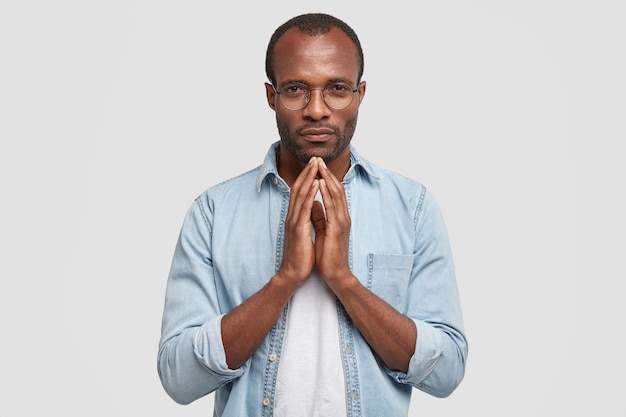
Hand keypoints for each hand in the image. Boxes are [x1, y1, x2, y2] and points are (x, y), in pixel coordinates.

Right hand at [276, 157, 320, 287]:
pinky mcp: (298, 229)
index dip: (307, 177)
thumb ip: (310, 217)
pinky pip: (304, 208)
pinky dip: (310, 194)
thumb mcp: (306, 232)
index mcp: (295, 217)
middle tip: (314, 158)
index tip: (315, 165)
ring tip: (316, 165)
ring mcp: (294, 221)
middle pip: (299, 188)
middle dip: (307, 172)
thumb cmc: (302, 255)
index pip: (300, 192)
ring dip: (308, 178)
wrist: (294, 273)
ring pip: (300, 194)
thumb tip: (316, 204)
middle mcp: (292, 216)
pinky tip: (315, 184)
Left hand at [312, 158, 352, 286]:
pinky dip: (326, 193)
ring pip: (336, 194)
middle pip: (337, 189)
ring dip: (327, 178)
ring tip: (319, 165)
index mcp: (339, 217)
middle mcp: (343, 216)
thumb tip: (315, 204)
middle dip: (327, 173)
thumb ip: (321, 217)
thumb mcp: (323, 231)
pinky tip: (320, 183)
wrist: (335, 273)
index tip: (317, 166)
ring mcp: (342, 221)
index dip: (327, 178)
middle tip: (319, 159)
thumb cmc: (328, 254)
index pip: (334, 192)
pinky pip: (332, 207)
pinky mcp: (337, 228)